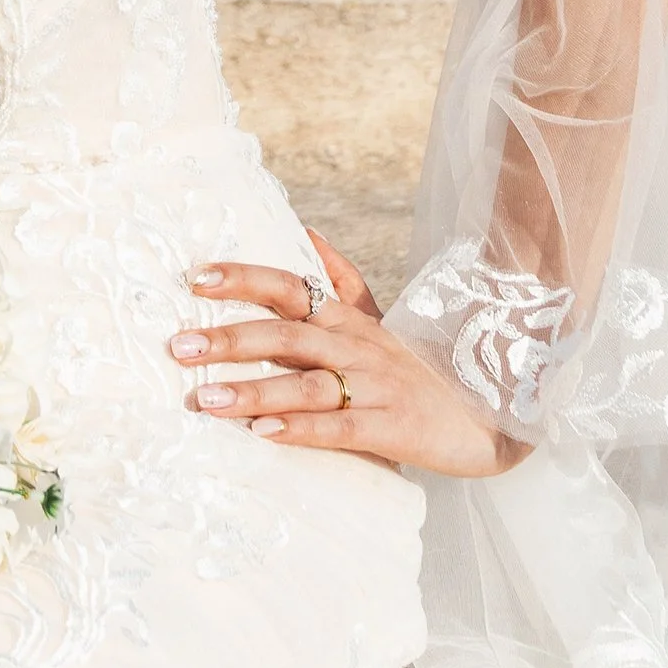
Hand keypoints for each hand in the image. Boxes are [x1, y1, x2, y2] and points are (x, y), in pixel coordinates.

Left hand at [166, 233, 525, 478]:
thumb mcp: (381, 320)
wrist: (488, 415)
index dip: (243, 279)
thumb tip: (306, 231)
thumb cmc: (420, 369)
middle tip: (179, 345)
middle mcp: (357, 346)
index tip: (195, 278)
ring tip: (205, 398)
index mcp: (348, 319)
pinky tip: (263, 435)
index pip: (289, 286)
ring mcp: (375, 388)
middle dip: (230, 338)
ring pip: (306, 384)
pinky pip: (340, 429)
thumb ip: (342, 280)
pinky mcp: (393, 429)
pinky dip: (301, 430)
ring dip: (254, 391)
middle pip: (287, 335)